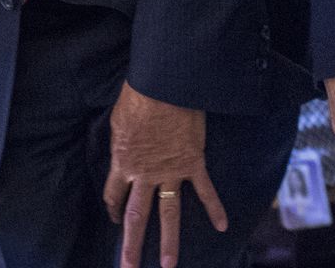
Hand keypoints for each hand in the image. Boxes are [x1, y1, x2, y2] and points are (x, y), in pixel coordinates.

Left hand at [101, 82, 226, 267]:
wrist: (165, 86)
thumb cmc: (138, 97)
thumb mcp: (118, 120)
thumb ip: (121, 141)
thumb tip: (122, 147)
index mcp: (123, 162)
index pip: (113, 195)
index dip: (112, 209)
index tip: (114, 219)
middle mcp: (144, 175)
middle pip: (136, 216)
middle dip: (132, 245)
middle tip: (128, 267)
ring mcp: (170, 172)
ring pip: (169, 213)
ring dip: (169, 241)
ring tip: (169, 265)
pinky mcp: (193, 164)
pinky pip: (205, 192)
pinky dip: (215, 209)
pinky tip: (222, 226)